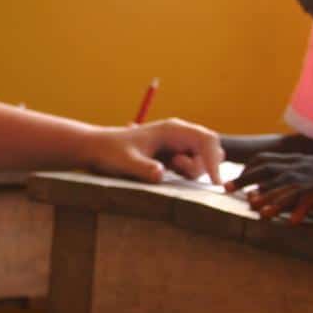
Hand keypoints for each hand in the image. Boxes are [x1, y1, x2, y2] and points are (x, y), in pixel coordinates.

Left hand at [84, 117, 224, 184]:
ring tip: (166, 167)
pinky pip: (191, 166)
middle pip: (209, 149)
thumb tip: (160, 174)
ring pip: (201, 160)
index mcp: (172, 129)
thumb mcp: (124, 162)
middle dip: (202, 165)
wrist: (97, 148)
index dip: (213, 160)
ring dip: (191, 170)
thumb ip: (142, 168)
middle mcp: (178, 135)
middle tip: (176, 168)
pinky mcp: (172, 156)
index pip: (206, 140)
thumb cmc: (110, 151)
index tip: (215, 182)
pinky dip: (185, 173)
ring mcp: (176, 145)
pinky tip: (165, 170)